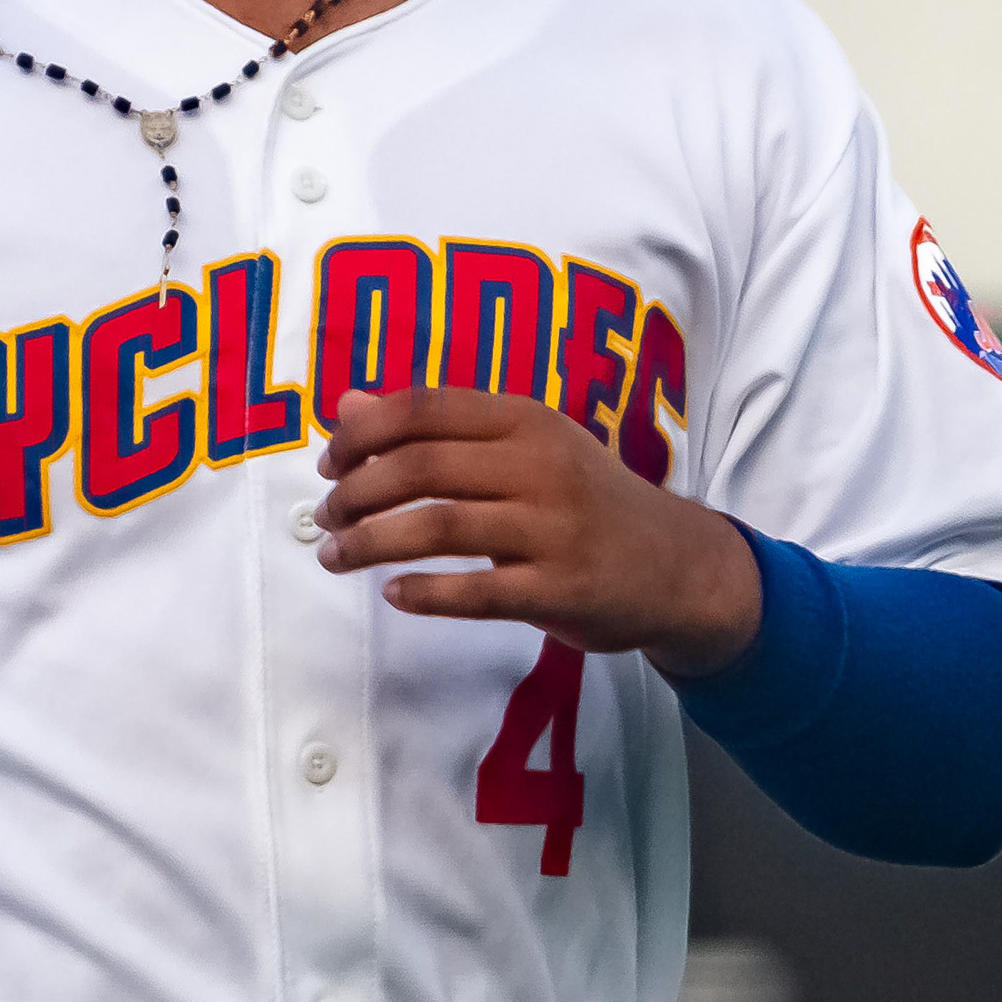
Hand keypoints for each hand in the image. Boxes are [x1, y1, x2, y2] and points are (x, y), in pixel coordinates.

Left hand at [315, 386, 761, 675]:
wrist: (676, 565)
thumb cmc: (586, 501)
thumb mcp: (525, 448)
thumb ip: (440, 428)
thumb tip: (350, 406)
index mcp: (527, 419)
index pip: (424, 409)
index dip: (362, 434)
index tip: (328, 464)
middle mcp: (540, 465)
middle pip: (421, 466)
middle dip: (356, 492)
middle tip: (325, 518)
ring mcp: (553, 529)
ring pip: (438, 527)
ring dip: (371, 543)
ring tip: (335, 557)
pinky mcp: (559, 589)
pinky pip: (477, 592)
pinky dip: (426, 593)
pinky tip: (394, 595)